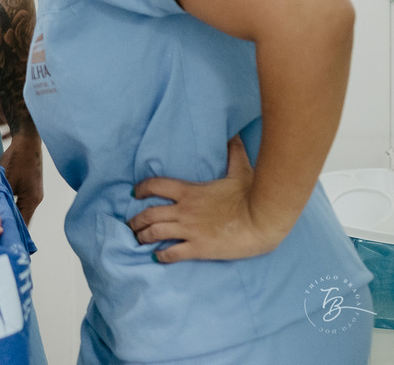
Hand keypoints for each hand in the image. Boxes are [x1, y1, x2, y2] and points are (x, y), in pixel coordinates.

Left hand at [0, 132, 42, 224]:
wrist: (27, 140)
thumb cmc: (17, 160)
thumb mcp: (7, 181)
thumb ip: (4, 198)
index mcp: (31, 201)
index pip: (23, 223)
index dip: (12, 231)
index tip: (1, 237)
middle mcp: (36, 199)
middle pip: (23, 217)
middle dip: (9, 222)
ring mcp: (35, 192)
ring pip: (21, 208)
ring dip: (10, 212)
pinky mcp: (32, 186)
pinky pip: (22, 200)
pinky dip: (12, 203)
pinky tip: (2, 203)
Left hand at [128, 136, 286, 262]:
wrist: (264, 220)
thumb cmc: (253, 195)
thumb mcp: (240, 170)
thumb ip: (234, 153)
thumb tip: (235, 136)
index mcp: (189, 191)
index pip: (156, 185)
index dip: (141, 189)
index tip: (134, 193)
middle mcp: (184, 210)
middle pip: (149, 213)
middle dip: (136, 220)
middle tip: (130, 225)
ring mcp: (190, 230)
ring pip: (155, 233)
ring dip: (143, 237)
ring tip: (137, 240)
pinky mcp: (199, 248)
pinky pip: (173, 253)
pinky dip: (161, 256)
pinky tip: (156, 257)